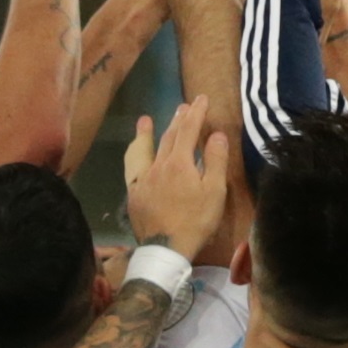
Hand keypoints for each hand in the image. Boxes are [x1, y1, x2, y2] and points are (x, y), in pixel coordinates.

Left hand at [124, 96, 230, 261]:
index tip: (202, 98)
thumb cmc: (196, 221)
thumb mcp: (215, 192)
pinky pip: (132, 168)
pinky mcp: (134, 193)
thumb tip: (216, 134)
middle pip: (169, 137)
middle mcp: (158, 165)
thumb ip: (215, 160)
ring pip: (145, 149)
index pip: (188, 130)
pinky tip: (135, 155)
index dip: (196, 113)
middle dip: (177, 120)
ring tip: (145, 120)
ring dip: (147, 133)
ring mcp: (143, 179)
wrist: (166, 249)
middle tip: (183, 106)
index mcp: (180, 163)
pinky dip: (134, 156)